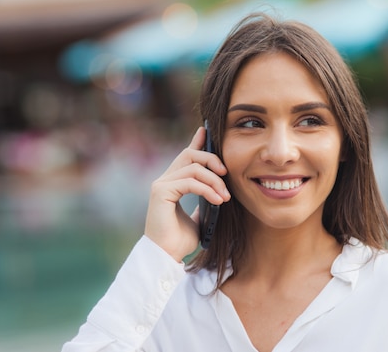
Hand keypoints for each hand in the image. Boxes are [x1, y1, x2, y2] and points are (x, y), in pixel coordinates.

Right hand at [144, 126, 229, 261]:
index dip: (197, 141)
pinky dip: (207, 189)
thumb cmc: (180, 241)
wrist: (166, 257)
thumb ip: (205, 203)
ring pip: (193, 167)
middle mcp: (164, 180)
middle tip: (226, 174)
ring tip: (225, 196)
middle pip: (191, 154)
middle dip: (212, 159)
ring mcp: (161, 184)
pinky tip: (218, 200)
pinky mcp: (161, 191)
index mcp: (173, 183)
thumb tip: (220, 194)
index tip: (207, 131)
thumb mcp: (200, 218)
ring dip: (214, 180)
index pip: (186, 156)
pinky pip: (190, 181)